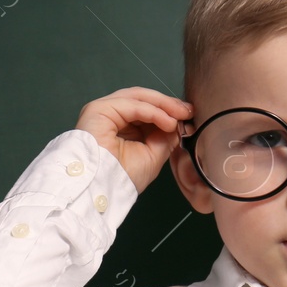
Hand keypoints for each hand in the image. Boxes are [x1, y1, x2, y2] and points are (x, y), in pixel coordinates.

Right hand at [75, 87, 192, 192]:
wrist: (103, 189)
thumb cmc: (122, 177)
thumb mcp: (152, 155)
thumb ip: (164, 136)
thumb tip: (177, 123)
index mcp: (119, 125)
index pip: (145, 108)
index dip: (167, 109)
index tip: (187, 115)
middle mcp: (109, 115)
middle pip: (142, 99)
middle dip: (167, 104)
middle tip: (187, 111)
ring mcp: (103, 110)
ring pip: (138, 97)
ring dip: (163, 105)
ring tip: (180, 115)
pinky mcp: (99, 110)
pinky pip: (133, 105)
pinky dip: (153, 111)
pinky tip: (168, 121)